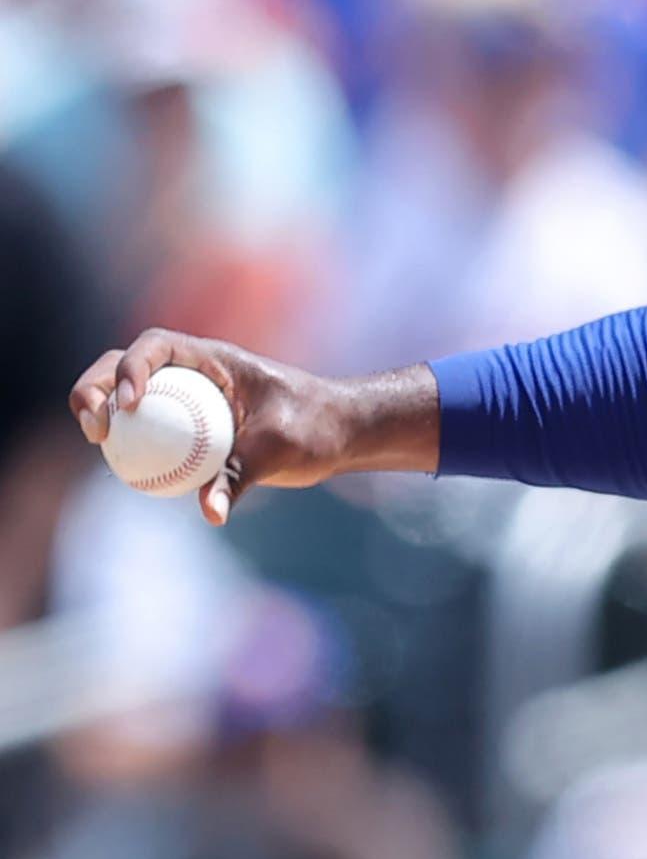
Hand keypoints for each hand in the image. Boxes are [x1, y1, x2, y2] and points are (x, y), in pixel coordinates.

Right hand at [68, 331, 433, 525]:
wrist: (338, 433)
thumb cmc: (316, 428)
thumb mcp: (281, 449)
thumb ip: (241, 476)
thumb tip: (210, 513)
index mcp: (215, 359)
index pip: (157, 345)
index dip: (131, 367)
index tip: (129, 404)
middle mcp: (193, 371)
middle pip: (124, 364)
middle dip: (95, 386)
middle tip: (95, 428)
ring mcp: (185, 396)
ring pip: (127, 395)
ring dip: (100, 410)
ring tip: (98, 442)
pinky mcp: (186, 423)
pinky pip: (146, 429)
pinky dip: (127, 442)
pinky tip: (122, 471)